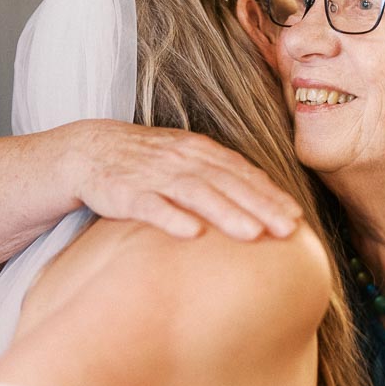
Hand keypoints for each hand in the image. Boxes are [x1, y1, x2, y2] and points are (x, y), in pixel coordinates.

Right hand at [67, 119, 302, 239]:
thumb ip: (219, 179)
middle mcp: (182, 160)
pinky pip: (151, 206)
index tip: (296, 218)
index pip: (242, 173)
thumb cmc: (147, 163)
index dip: (270, 194)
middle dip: (260, 206)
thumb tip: (260, 208)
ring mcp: (154, 175)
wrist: (88, 150)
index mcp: (200, 151)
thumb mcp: (186, 161)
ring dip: (226, 213)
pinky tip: (192, 234)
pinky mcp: (125, 192)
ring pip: (197, 193)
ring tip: (253, 234)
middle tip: (288, 230)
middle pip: (228, 183)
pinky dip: (172, 218)